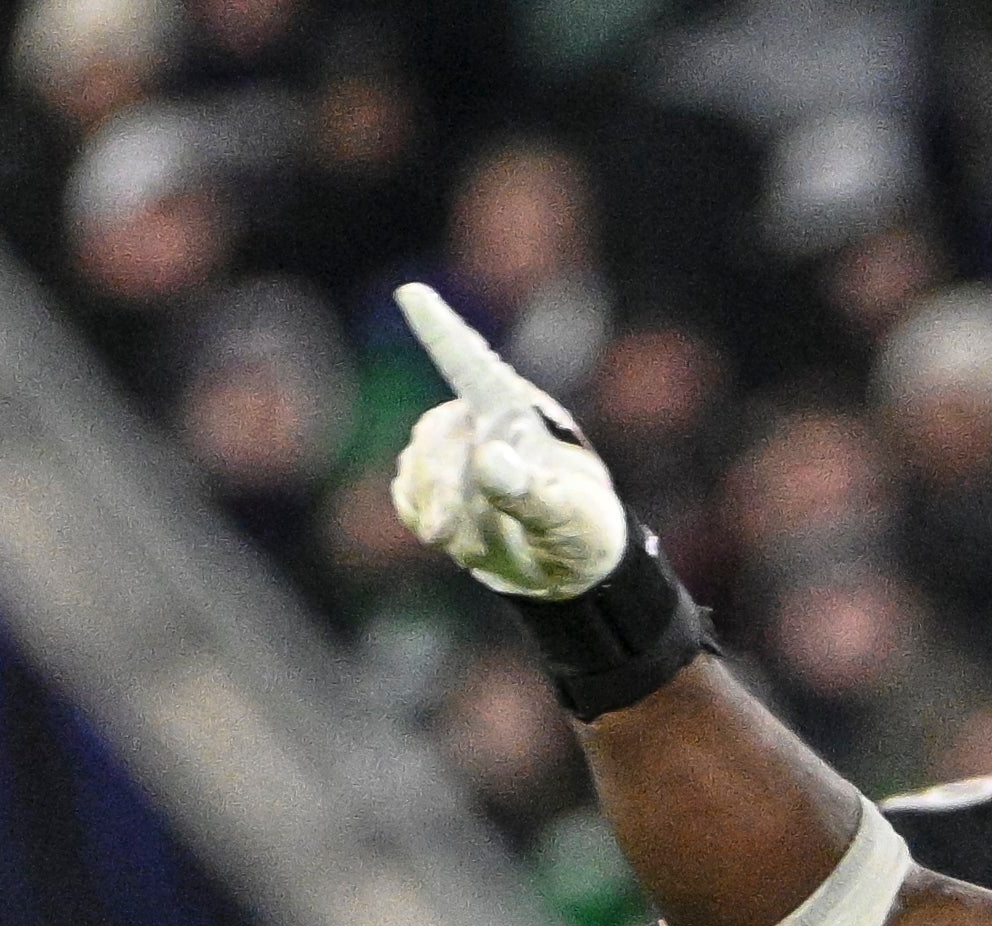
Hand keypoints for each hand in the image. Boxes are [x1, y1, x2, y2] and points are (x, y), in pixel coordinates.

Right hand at [388, 282, 627, 598]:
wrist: (567, 568)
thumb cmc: (582, 534)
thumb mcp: (569, 521)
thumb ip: (529, 493)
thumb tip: (489, 456)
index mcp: (520, 415)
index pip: (475, 366)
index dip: (442, 330)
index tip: (411, 292)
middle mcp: (483, 421)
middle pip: (436, 437)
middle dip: (440, 490)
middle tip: (447, 539)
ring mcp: (458, 449)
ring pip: (419, 468)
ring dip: (439, 513)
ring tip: (472, 547)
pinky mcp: (438, 480)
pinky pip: (409, 492)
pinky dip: (425, 519)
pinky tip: (454, 538)